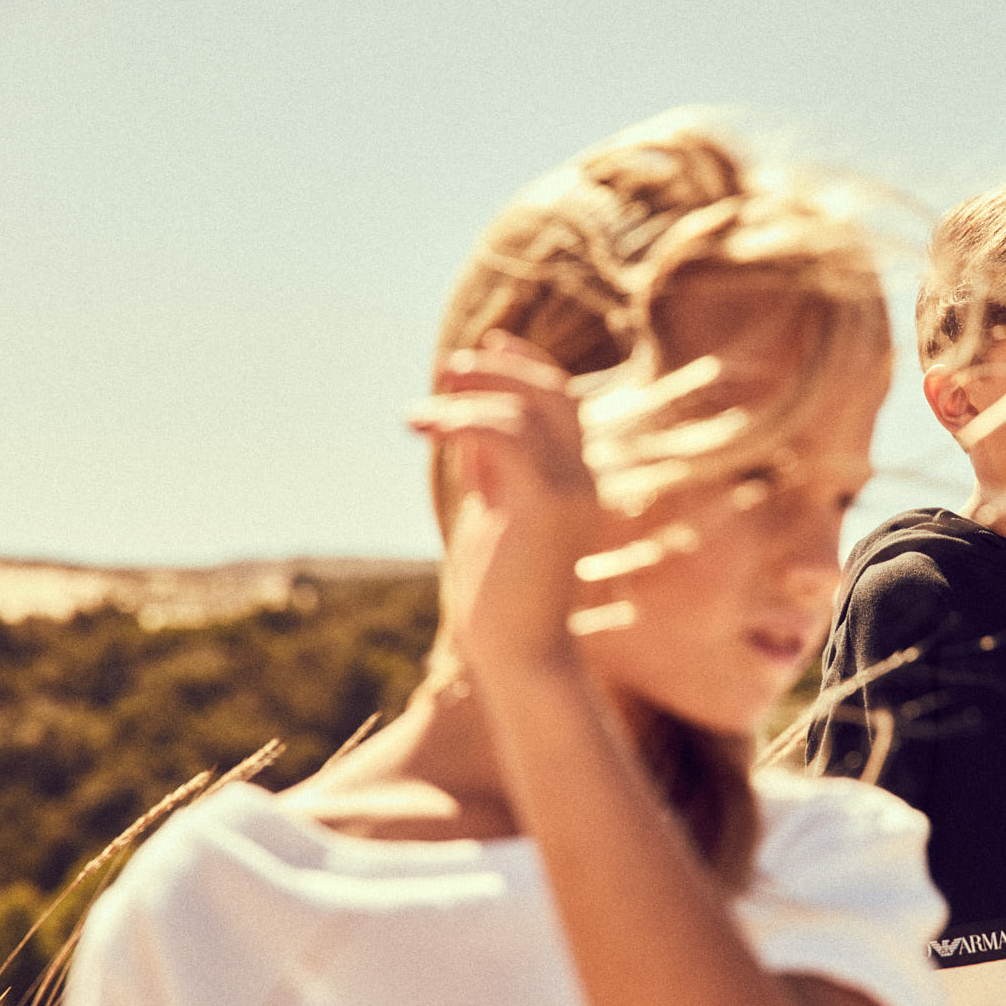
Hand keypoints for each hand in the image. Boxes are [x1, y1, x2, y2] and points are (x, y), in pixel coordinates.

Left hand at [409, 331, 598, 680]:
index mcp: (571, 483)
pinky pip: (507, 436)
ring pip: (528, 409)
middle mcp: (581, 480)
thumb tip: (466, 432)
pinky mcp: (547, 506)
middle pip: (552, 394)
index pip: (559, 404)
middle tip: (447, 365)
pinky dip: (464, 420)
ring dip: (473, 392)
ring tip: (423, 401)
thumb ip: (488, 475)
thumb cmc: (500, 604)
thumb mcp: (490, 522)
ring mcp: (571, 491)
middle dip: (500, 367)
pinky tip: (426, 427)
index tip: (484, 346)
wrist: (520, 659)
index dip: (523, 366)